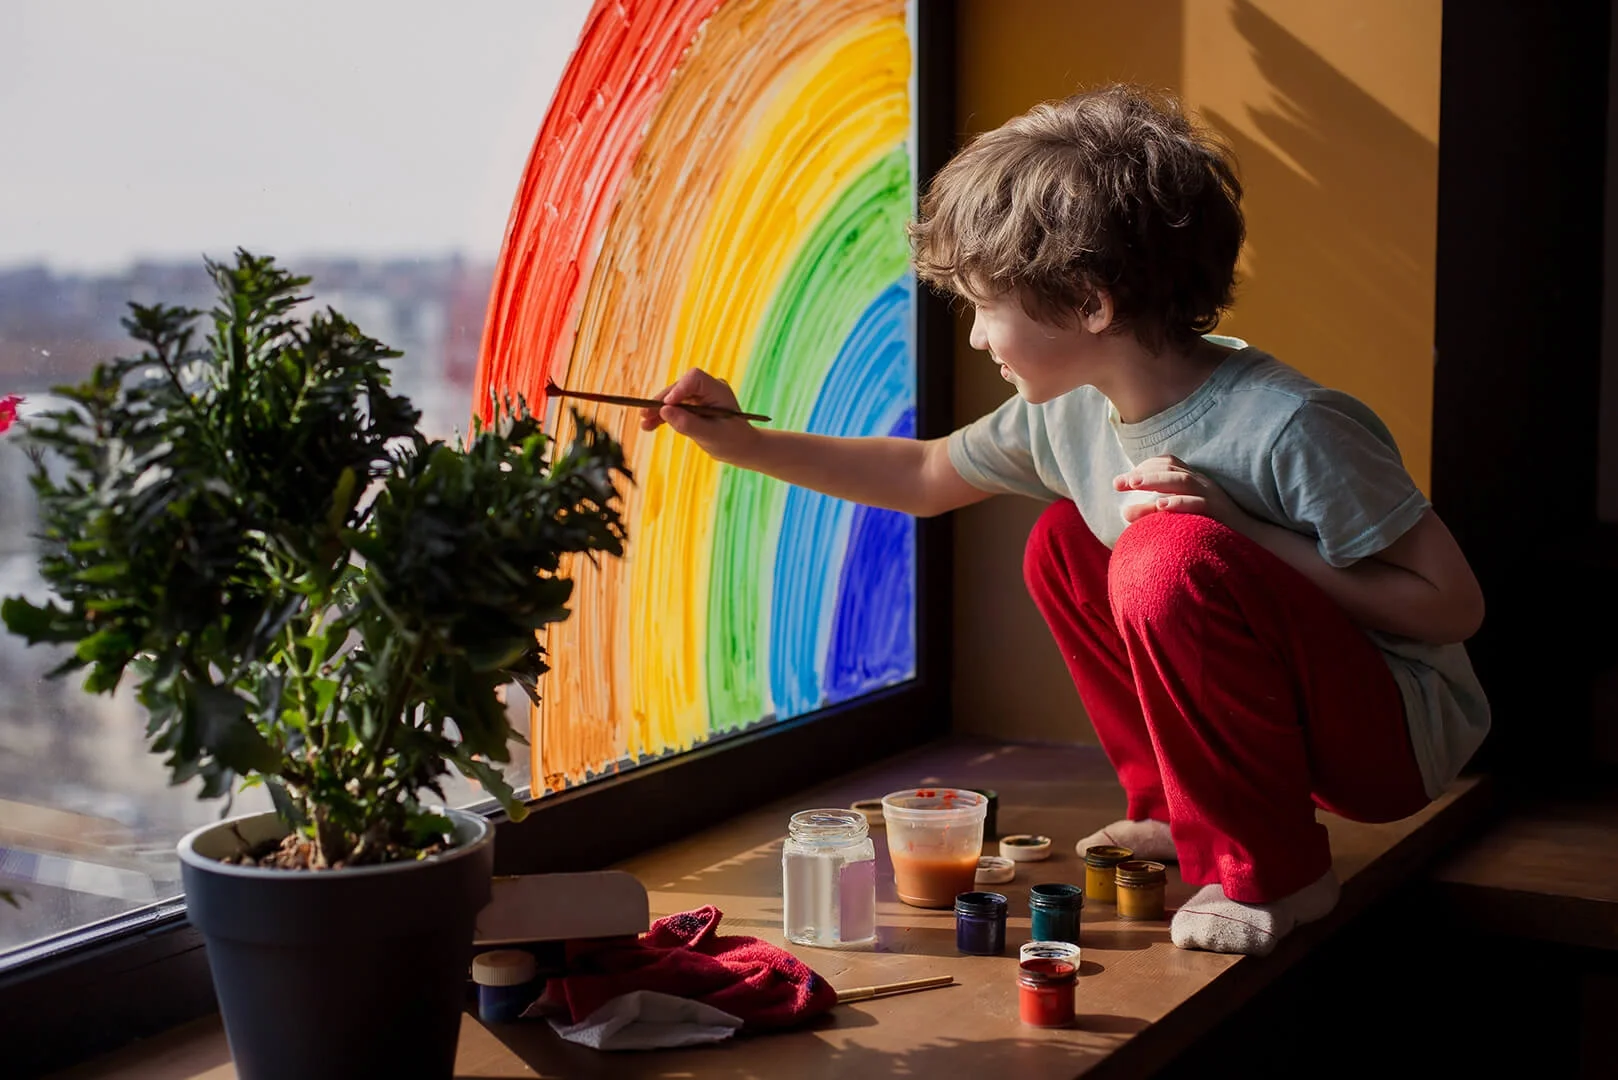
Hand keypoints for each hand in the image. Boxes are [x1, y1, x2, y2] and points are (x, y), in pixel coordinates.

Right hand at [639, 367, 761, 464]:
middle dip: (662, 402)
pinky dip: (663, 416)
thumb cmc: (732, 442)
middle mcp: (708, 389)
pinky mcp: (693, 405)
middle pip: (679, 387)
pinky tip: (649, 426)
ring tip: (644, 424)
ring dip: (658, 410)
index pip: (694, 379)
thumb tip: (664, 412)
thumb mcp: (710, 436)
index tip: (666, 405)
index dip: (678, 389)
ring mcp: (700, 396)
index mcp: (718, 390)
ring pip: (674, 398)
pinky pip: (675, 407)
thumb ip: (688, 424)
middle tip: (645, 415)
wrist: (741, 448)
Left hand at [1113, 454, 1247, 529]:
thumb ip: (1157, 510)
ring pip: (1182, 481)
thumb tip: (1125, 512)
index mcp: (1193, 480)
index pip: (1167, 464)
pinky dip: (1180, 502)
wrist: (1251, 541)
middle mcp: (1202, 483)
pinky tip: (1162, 506)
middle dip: (1141, 474)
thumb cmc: (1211, 528)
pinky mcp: (1219, 512)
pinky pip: (1199, 503)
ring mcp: (1211, 495)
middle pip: (1169, 470)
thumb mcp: (1182, 514)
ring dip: (1156, 481)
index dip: (1143, 467)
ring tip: (1133, 484)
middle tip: (1118, 483)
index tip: (1120, 481)